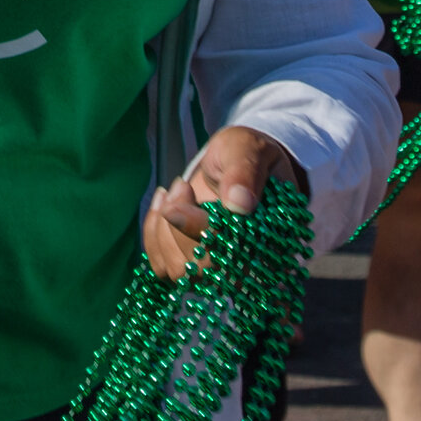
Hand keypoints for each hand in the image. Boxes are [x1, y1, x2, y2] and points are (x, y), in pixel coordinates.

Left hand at [141, 126, 300, 280]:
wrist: (233, 160)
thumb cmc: (244, 152)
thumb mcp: (247, 149)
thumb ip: (244, 172)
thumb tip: (239, 203)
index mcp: (267, 237)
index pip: (229, 250)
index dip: (198, 226)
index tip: (182, 189)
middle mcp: (244, 262)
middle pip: (199, 268)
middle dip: (177, 226)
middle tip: (181, 185)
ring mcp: (217, 266)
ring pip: (176, 271)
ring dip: (163, 228)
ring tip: (177, 190)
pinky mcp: (193, 263)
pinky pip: (163, 266)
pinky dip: (153, 234)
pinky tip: (163, 203)